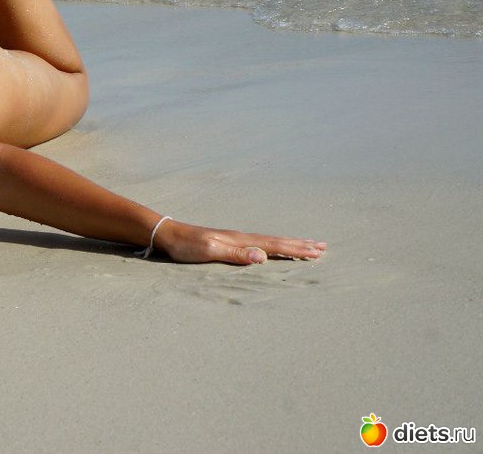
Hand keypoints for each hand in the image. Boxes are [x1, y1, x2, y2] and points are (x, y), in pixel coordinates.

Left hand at [156, 219, 326, 264]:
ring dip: (289, 243)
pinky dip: (273, 246)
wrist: (168, 234)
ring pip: (270, 241)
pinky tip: (272, 249)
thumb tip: (263, 256)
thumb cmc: (186, 245)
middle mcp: (241, 237)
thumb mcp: (209, 251)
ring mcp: (236, 239)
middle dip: (300, 244)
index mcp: (241, 240)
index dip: (296, 249)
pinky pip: (259, 244)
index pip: (274, 245)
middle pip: (277, 241)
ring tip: (306, 244)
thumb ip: (235, 254)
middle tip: (323, 247)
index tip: (317, 252)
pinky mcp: (228, 242)